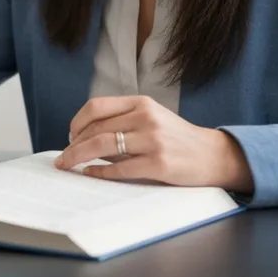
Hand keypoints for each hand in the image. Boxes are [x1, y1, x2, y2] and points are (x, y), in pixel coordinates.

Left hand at [53, 96, 253, 192]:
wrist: (214, 155)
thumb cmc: (177, 138)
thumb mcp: (152, 119)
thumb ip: (123, 122)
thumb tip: (83, 137)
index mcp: (142, 103)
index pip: (96, 107)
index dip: (77, 122)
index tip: (70, 135)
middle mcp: (146, 118)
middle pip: (95, 129)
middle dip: (73, 144)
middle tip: (63, 157)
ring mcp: (153, 140)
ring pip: (102, 146)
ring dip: (79, 157)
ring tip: (69, 165)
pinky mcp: (159, 163)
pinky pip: (119, 168)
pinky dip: (100, 172)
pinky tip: (91, 174)